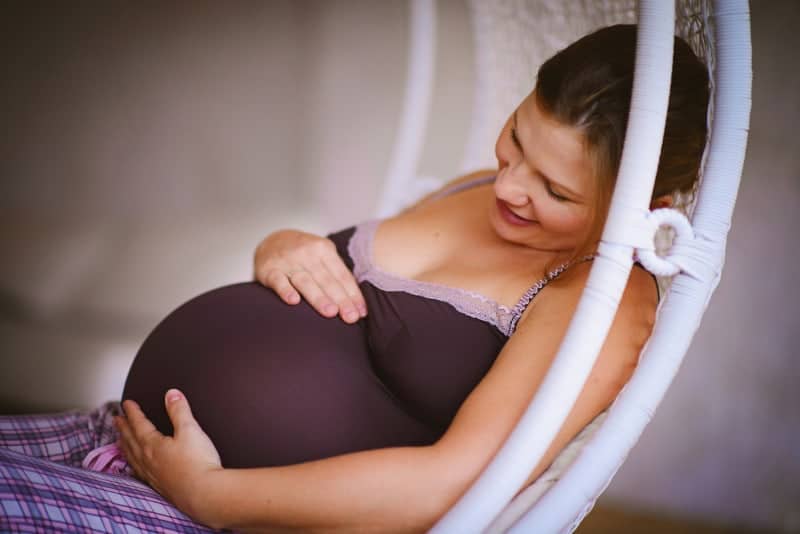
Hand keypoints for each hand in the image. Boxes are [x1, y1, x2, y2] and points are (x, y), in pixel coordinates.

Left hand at [115, 390, 221, 522]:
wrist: (204, 493)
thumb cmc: (198, 463)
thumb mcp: (190, 430)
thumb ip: (179, 411)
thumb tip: (172, 394)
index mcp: (153, 445)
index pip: (139, 424)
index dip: (133, 412)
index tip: (127, 404)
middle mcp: (148, 460)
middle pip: (131, 441)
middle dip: (123, 428)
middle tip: (117, 420)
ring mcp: (152, 475)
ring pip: (132, 457)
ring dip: (125, 446)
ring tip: (121, 440)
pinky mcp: (160, 486)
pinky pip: (139, 472)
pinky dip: (134, 465)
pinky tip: (137, 467)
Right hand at [253, 229, 366, 322]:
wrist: (272, 240)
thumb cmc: (305, 255)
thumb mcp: (323, 255)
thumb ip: (337, 274)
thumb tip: (357, 302)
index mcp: (324, 249)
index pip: (342, 275)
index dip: (352, 294)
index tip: (360, 313)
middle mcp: (307, 254)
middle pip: (327, 280)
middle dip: (341, 299)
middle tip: (351, 317)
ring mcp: (288, 262)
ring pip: (306, 281)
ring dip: (319, 297)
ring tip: (331, 312)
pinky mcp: (269, 270)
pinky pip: (278, 281)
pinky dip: (285, 290)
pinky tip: (293, 301)